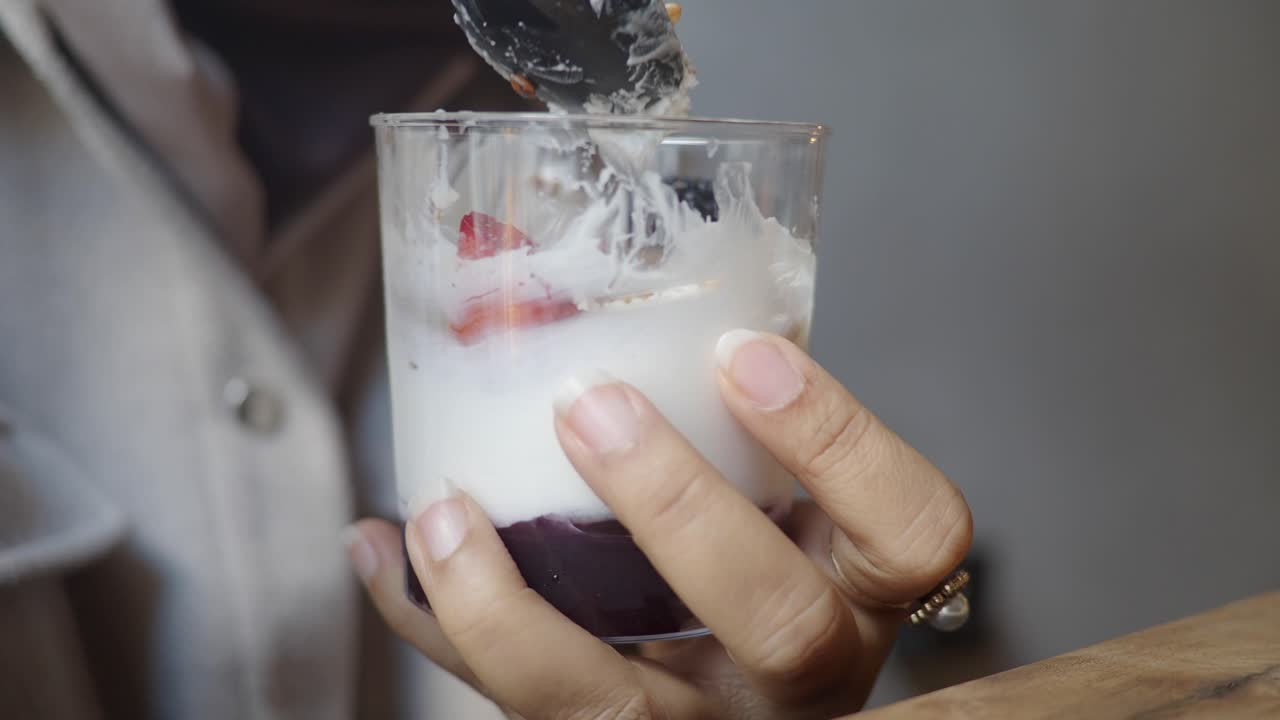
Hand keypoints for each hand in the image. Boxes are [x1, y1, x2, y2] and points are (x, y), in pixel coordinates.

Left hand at [345, 331, 971, 718]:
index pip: (910, 530)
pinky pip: (516, 699)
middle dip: (677, 507)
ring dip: (508, 606)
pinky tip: (387, 551)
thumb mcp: (792, 490)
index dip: (837, 440)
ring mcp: (699, 717)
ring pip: (609, 705)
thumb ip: (749, 414)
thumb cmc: (766, 555)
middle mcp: (798, 672)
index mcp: (860, 588)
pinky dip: (434, 621)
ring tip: (444, 510)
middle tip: (592, 407)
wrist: (734, 688)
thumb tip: (640, 274)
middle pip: (774, 621)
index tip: (747, 353)